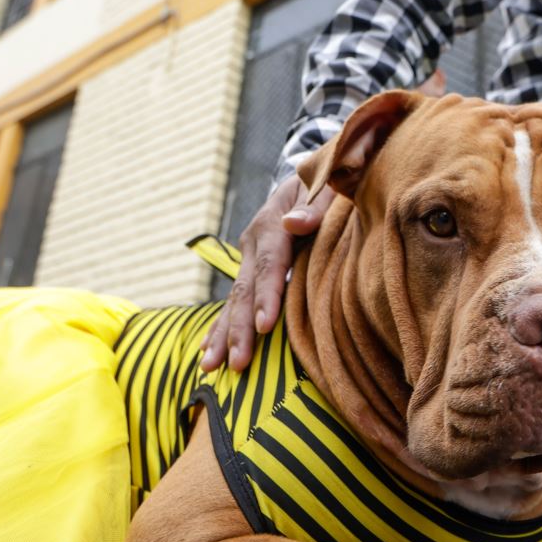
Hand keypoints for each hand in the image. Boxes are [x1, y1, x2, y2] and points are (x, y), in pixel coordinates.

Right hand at [200, 69, 446, 373]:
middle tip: (238, 361)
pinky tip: (209, 353)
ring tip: (213, 366)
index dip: (267, 292)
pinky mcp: (251, 269)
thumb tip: (297, 223)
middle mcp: (255, 239)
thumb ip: (318, 203)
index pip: (271, 260)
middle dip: (239, 326)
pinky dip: (221, 327)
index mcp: (274, 219)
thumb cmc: (332, 181)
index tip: (265, 324)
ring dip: (224, 334)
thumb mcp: (331, 183)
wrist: (314, 175)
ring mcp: (249, 256)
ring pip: (234, 298)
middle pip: (245, 286)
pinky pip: (235, 301)